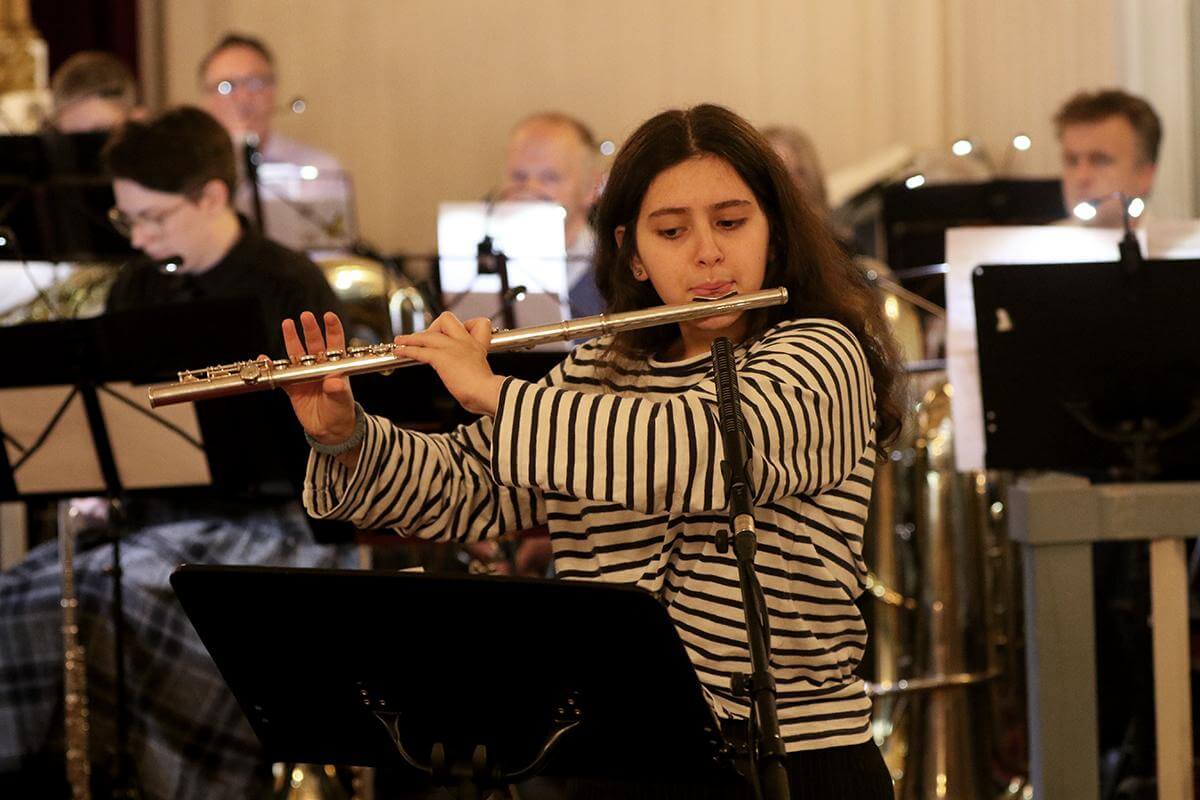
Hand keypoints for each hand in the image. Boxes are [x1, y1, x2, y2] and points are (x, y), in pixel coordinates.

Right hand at [278, 311, 356, 443]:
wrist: (329, 431)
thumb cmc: (341, 413)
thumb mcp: (342, 402)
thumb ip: (338, 391)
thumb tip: (334, 382)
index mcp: (335, 368)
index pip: (335, 344)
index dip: (333, 329)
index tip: (329, 316)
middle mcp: (319, 368)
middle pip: (314, 344)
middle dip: (310, 329)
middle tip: (305, 315)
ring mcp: (305, 376)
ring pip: (296, 354)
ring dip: (291, 339)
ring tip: (287, 323)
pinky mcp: (293, 387)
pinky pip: (280, 375)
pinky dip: (271, 367)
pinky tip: (264, 359)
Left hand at [394, 312, 505, 415]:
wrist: (488, 392)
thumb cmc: (487, 391)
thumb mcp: (484, 373)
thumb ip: (475, 370)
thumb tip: (468, 384)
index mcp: (477, 344)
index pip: (476, 322)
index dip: (464, 325)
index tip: (454, 335)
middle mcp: (465, 341)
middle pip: (446, 319)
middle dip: (433, 327)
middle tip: (425, 340)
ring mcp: (453, 347)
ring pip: (427, 335)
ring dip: (410, 338)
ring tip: (399, 341)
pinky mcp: (442, 357)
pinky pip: (420, 350)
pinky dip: (407, 350)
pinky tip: (399, 351)